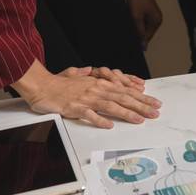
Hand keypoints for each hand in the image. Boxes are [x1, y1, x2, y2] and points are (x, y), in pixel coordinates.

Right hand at [12, 60, 161, 128]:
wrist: (40, 85)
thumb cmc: (57, 83)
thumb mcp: (75, 74)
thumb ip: (85, 74)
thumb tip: (89, 70)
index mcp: (99, 83)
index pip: (125, 90)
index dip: (141, 97)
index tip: (154, 102)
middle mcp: (96, 89)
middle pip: (123, 98)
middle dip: (141, 106)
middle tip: (155, 112)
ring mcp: (86, 99)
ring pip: (111, 106)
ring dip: (127, 113)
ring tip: (140, 119)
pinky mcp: (74, 108)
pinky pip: (89, 115)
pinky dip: (99, 119)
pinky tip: (109, 124)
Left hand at [125, 0, 162, 47]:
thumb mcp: (136, 18)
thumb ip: (139, 33)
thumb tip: (143, 46)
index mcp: (156, 22)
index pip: (147, 38)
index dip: (137, 40)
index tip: (128, 40)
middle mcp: (156, 19)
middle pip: (145, 33)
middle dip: (136, 32)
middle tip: (127, 28)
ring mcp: (152, 15)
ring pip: (142, 27)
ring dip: (135, 26)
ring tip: (129, 21)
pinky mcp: (147, 11)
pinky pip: (141, 21)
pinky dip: (135, 21)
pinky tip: (130, 17)